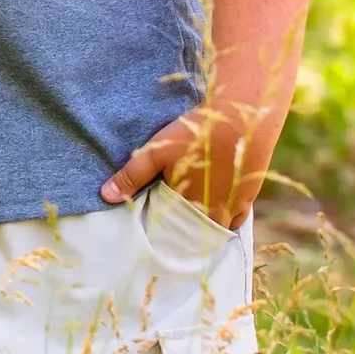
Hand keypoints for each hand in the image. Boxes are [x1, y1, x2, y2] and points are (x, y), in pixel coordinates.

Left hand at [100, 100, 268, 229]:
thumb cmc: (194, 135)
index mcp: (189, 206)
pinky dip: (225, 220)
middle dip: (180, 231)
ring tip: (189, 219)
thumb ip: (132, 176)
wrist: (240, 121)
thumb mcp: (155, 152)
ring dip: (203, 227)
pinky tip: (214, 213)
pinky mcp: (249, 196)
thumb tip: (106, 196)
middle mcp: (214, 213)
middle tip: (167, 224)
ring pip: (216, 228)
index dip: (160, 228)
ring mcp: (235, 207)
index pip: (171, 230)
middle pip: (194, 232)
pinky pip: (236, 219)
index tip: (150, 228)